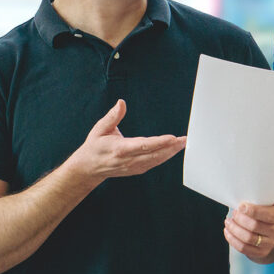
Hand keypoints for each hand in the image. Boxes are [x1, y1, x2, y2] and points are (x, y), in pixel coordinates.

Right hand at [71, 100, 185, 181]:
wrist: (89, 167)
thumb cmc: (95, 146)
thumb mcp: (100, 128)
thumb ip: (112, 116)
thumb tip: (121, 103)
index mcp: (120, 149)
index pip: (143, 145)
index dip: (159, 142)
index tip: (172, 138)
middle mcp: (128, 160)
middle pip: (154, 155)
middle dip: (171, 147)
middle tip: (184, 140)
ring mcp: (133, 167)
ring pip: (155, 161)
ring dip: (170, 153)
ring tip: (182, 144)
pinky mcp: (136, 170)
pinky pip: (153, 164)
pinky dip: (164, 158)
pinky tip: (173, 151)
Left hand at [224, 200, 273, 263]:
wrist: (270, 226)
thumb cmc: (264, 208)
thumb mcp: (266, 200)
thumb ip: (258, 196)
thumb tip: (240, 191)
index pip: (267, 214)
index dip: (252, 211)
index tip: (240, 206)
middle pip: (254, 226)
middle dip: (240, 219)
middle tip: (233, 213)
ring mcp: (271, 243)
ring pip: (248, 238)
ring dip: (234, 229)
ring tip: (228, 222)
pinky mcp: (262, 252)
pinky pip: (244, 248)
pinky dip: (233, 240)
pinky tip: (228, 232)